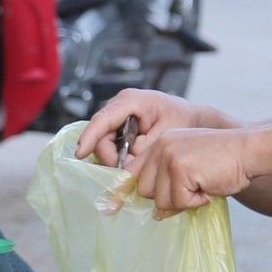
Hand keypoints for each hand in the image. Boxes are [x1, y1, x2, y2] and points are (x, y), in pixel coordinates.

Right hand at [75, 89, 207, 166]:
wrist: (191, 118)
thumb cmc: (182, 120)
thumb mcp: (167, 135)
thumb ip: (146, 150)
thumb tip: (127, 167)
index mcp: (130, 100)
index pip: (103, 119)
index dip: (90, 136)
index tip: (80, 152)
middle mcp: (118, 107)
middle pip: (101, 137)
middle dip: (112, 158)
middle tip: (132, 171)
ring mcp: (117, 119)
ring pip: (105, 145)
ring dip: (117, 160)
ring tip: (138, 164)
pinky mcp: (118, 130)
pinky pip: (111, 148)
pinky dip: (120, 159)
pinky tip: (134, 162)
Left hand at [127, 127, 252, 216]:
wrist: (249, 150)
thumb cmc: (224, 161)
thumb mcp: (191, 166)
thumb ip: (169, 183)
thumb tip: (156, 213)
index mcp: (160, 143)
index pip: (133, 172)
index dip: (135, 191)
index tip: (129, 205)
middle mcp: (160, 147)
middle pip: (145, 190)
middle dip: (168, 199)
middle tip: (192, 191)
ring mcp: (169, 156)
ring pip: (160, 200)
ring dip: (184, 202)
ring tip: (203, 186)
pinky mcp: (180, 168)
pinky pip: (179, 202)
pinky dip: (196, 202)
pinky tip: (209, 188)